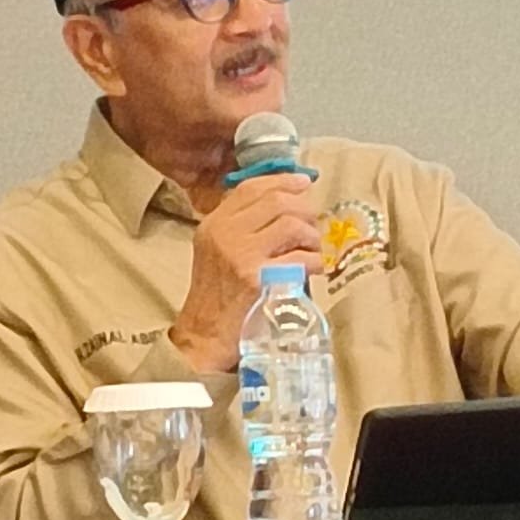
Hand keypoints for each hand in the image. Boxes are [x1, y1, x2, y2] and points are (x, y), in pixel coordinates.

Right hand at [169, 174, 321, 373]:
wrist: (204, 337)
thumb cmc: (216, 297)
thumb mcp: (217, 252)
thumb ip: (242, 227)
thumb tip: (287, 201)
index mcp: (214, 224)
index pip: (251, 188)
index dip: (283, 181)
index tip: (303, 183)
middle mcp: (225, 234)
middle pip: (277, 201)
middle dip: (304, 210)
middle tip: (312, 228)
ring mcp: (241, 256)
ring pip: (293, 225)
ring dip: (312, 237)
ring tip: (312, 250)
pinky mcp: (259, 279)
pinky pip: (301, 258)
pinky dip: (315, 262)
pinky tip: (313, 270)